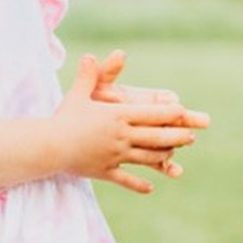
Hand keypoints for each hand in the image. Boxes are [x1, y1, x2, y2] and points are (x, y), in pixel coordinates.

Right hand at [52, 55, 207, 193]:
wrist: (51, 145)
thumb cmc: (64, 117)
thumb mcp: (78, 94)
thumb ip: (88, 76)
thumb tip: (90, 55)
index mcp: (118, 116)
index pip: (152, 115)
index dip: (170, 114)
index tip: (183, 112)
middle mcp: (122, 136)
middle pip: (157, 137)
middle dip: (177, 136)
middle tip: (191, 136)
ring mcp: (116, 155)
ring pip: (148, 158)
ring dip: (164, 157)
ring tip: (173, 154)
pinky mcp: (106, 171)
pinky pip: (127, 180)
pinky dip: (139, 184)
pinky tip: (150, 187)